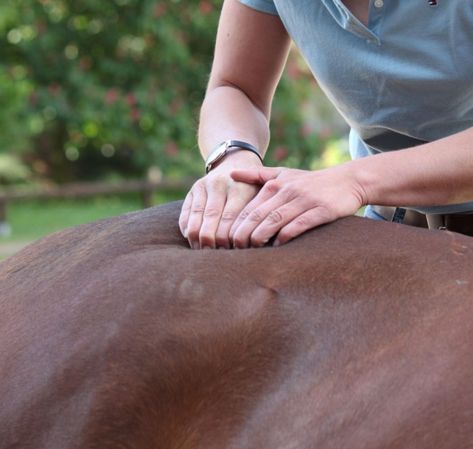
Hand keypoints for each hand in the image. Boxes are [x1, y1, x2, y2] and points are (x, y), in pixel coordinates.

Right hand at [179, 151, 262, 248]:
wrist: (237, 161)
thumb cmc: (255, 188)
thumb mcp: (262, 196)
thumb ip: (258, 216)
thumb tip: (256, 244)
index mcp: (239, 188)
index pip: (230, 219)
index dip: (229, 239)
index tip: (231, 253)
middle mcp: (219, 185)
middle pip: (211, 220)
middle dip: (212, 242)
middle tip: (214, 258)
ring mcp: (203, 186)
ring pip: (195, 219)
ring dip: (197, 239)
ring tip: (203, 252)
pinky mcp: (192, 190)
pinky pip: (185, 215)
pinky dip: (187, 230)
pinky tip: (193, 242)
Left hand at [228, 164, 367, 247]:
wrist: (348, 180)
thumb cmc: (310, 181)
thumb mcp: (284, 173)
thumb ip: (258, 175)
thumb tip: (231, 173)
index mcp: (275, 184)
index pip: (250, 207)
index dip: (237, 225)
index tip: (228, 240)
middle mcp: (288, 190)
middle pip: (259, 214)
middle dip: (244, 232)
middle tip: (235, 247)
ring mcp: (305, 200)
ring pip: (276, 219)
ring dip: (261, 235)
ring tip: (252, 248)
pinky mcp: (322, 209)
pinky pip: (300, 223)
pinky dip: (287, 235)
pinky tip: (278, 245)